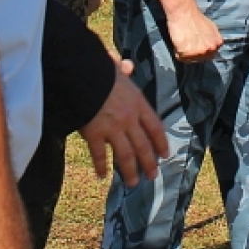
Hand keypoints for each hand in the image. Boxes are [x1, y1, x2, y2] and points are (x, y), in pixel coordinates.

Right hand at [79, 58, 168, 186]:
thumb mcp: (116, 68)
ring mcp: (113, 128)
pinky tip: (102, 175)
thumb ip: (124, 70)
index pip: (155, 127)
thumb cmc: (99, 70)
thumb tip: (128, 66)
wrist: (83, 76)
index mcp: (138, 103)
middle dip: (149, 163)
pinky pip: (99, 154)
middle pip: (144, 146)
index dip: (161, 143)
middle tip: (153, 176)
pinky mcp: (95, 134)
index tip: (165, 155)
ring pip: (126, 155)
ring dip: (130, 171)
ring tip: (133, 183)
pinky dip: (101, 166)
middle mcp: (129, 119)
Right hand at [167, 7, 222, 62]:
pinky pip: (181, 58)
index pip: (209, 55)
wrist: (184, 11)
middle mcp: (211, 49)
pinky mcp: (188, 53)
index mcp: (218, 43)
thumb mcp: (211, 28)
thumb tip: (208, 45)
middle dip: (194, 53)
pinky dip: (177, 52)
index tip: (195, 46)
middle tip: (187, 44)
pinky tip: (178, 42)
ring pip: (190, 60)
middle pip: (200, 59)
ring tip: (182, 42)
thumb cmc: (195, 17)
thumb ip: (212, 39)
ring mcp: (200, 52)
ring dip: (185, 53)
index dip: (200, 50)